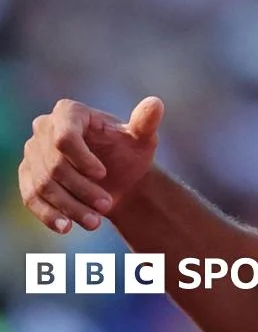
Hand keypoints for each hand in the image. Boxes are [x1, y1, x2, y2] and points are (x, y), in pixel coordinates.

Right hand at [18, 97, 163, 233]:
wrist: (119, 180)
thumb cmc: (130, 154)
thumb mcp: (142, 139)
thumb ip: (146, 122)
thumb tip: (155, 104)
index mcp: (69, 112)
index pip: (64, 137)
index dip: (81, 159)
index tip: (102, 174)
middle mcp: (44, 128)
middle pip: (54, 165)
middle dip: (81, 190)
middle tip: (106, 205)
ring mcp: (32, 153)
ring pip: (43, 185)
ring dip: (69, 207)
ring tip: (95, 222)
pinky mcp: (27, 176)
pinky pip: (31, 198)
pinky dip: (49, 215)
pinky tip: (66, 228)